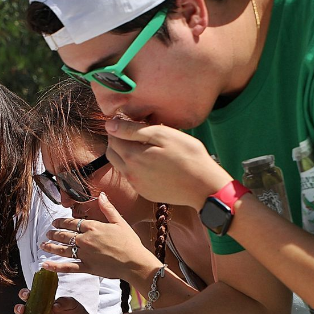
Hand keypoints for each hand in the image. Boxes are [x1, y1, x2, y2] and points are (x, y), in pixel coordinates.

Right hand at [14, 291, 95, 313]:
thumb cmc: (77, 312)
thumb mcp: (72, 304)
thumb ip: (64, 302)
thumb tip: (55, 305)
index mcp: (44, 304)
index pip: (31, 297)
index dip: (25, 295)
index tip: (26, 295)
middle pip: (24, 310)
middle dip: (19, 308)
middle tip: (21, 309)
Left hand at [40, 192, 158, 280]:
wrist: (135, 262)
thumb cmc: (130, 242)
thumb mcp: (120, 222)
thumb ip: (108, 208)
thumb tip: (101, 195)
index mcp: (93, 227)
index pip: (72, 222)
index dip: (61, 222)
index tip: (55, 222)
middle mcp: (85, 240)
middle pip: (64, 235)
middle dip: (54, 234)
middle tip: (47, 233)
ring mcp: (84, 254)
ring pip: (63, 249)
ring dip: (51, 247)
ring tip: (43, 245)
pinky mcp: (87, 267)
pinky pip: (68, 267)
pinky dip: (55, 267)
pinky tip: (45, 265)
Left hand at [105, 118, 232, 209]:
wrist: (204, 187)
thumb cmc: (188, 156)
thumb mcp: (163, 135)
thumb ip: (133, 130)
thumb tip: (110, 125)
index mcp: (132, 156)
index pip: (112, 138)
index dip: (118, 127)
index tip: (129, 120)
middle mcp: (130, 174)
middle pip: (112, 153)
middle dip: (117, 140)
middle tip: (134, 132)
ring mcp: (137, 185)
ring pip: (120, 166)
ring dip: (125, 154)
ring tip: (144, 145)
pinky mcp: (145, 193)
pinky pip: (132, 177)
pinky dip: (135, 166)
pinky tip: (152, 161)